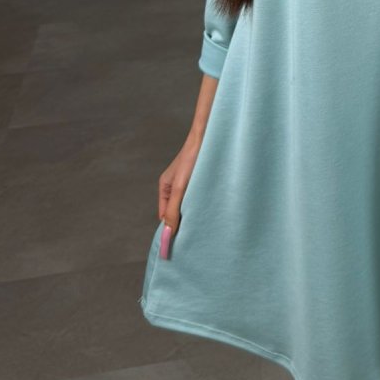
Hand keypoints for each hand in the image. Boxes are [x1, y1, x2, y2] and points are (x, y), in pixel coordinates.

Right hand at [156, 134, 202, 258]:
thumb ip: (174, 211)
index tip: (180, 244)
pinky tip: (214, 212)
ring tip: (206, 226)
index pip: (165, 216)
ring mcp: (190, 184)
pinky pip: (202, 198)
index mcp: (165, 187)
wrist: (212, 135)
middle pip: (178, 212)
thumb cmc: (193, 158)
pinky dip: (205, 205)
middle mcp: (177, 187)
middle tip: (195, 238)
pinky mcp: (204, 181)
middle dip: (185, 223)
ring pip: (191, 206)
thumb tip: (167, 235)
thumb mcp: (181, 188)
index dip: (171, 229)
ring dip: (197, 214)